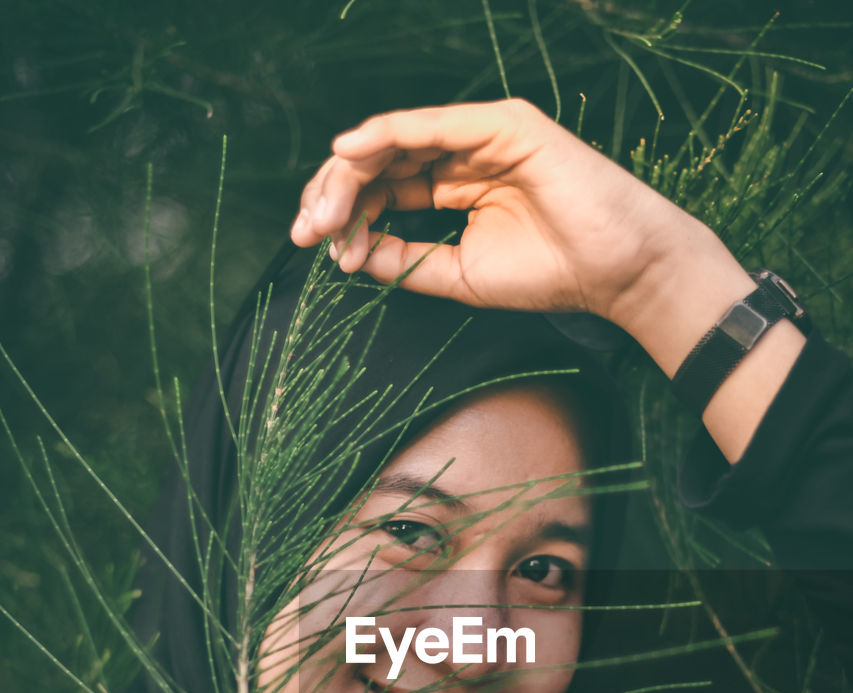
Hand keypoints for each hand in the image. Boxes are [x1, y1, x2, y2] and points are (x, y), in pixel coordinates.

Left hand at [292, 98, 805, 463]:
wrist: (616, 271)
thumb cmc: (551, 274)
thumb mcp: (458, 275)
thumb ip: (406, 261)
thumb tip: (349, 255)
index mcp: (454, 188)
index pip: (383, 189)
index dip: (344, 214)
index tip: (314, 249)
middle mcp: (462, 155)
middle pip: (379, 162)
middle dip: (335, 194)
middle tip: (307, 232)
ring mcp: (482, 136)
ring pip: (395, 141)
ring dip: (350, 173)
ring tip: (323, 213)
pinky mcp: (503, 124)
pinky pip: (431, 126)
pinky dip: (386, 135)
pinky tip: (348, 155)